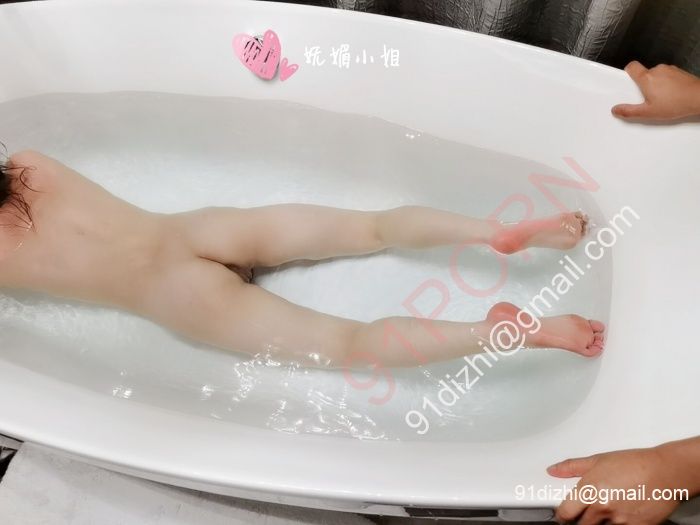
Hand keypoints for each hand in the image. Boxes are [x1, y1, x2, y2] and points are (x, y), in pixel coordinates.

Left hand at [548, 446, 686, 523]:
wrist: (665, 472)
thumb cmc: (634, 463)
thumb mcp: (598, 460)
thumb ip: (572, 467)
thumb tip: (553, 470)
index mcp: (589, 491)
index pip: (566, 513)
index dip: (562, 516)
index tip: (563, 516)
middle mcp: (602, 508)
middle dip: (581, 520)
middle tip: (586, 512)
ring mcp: (619, 521)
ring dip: (599, 523)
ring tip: (607, 509)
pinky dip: (618, 524)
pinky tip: (622, 515)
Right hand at [612, 61, 699, 120]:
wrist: (699, 98)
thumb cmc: (677, 103)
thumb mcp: (648, 112)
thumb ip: (629, 111)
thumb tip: (617, 110)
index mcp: (646, 77)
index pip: (631, 66)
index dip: (627, 73)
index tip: (627, 82)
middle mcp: (657, 70)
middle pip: (643, 73)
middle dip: (642, 84)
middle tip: (645, 97)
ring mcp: (669, 69)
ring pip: (655, 75)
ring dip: (655, 84)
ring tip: (659, 98)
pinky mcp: (678, 72)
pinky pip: (666, 76)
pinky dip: (665, 84)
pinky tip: (669, 95)